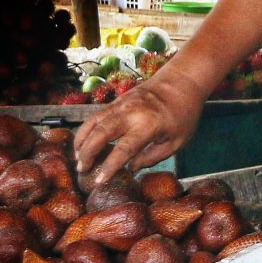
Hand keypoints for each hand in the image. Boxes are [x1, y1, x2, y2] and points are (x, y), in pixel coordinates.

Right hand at [74, 68, 205, 183]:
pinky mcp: (117, 100)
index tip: (99, 181)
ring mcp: (122, 104)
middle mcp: (131, 113)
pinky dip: (86, 130)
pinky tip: (83, 143)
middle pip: (100, 134)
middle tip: (82, 170)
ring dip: (82, 142)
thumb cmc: (183, 114)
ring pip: (93, 123)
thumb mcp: (176, 141)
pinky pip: (96, 116)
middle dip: (87, 154)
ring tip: (78, 159)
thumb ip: (152, 157)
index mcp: (148, 125)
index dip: (109, 166)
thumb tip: (131, 168)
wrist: (182, 81)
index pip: (123, 149)